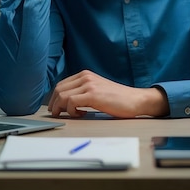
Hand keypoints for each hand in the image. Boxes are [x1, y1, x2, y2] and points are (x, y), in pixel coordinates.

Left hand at [47, 70, 168, 117]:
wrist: (135, 99)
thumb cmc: (118, 98)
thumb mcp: (97, 89)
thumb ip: (84, 91)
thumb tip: (66, 101)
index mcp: (85, 74)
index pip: (61, 84)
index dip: (55, 98)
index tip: (56, 109)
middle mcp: (85, 77)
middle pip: (59, 90)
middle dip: (54, 104)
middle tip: (58, 115)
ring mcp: (88, 85)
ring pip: (62, 96)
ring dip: (62, 109)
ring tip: (73, 115)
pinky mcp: (92, 95)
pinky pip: (70, 103)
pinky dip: (71, 111)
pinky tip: (81, 114)